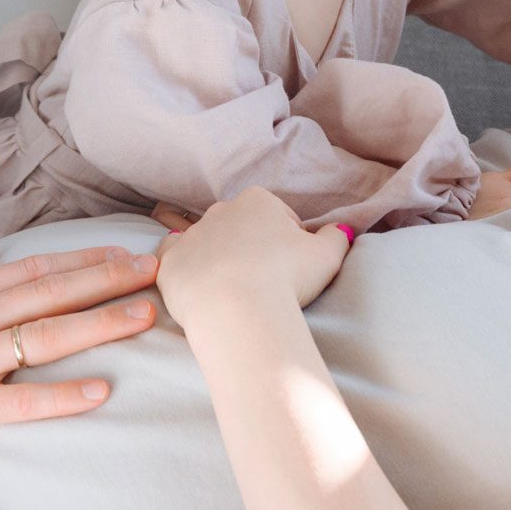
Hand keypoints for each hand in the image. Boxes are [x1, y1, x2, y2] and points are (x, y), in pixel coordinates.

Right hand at [0, 233, 158, 472]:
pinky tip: (101, 390)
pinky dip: (62, 395)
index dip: (85, 259)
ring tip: (146, 315)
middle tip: (160, 270)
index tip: (127, 252)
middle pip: (52, 293)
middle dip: (110, 279)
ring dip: (101, 324)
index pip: (34, 270)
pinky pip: (19, 401)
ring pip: (45, 337)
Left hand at [155, 186, 350, 327]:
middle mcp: (220, 211)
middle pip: (239, 228)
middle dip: (250, 249)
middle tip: (264, 281)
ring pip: (207, 244)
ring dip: (218, 260)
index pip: (277, 217)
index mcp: (257, 201)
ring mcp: (190, 235)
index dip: (288, 243)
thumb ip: (336, 237)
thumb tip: (340, 230)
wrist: (238, 309)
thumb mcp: (327, 256)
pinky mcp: (170, 263)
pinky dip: (185, 271)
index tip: (292, 268)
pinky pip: (175, 261)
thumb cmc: (286, 278)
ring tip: (233, 291)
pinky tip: (199, 287)